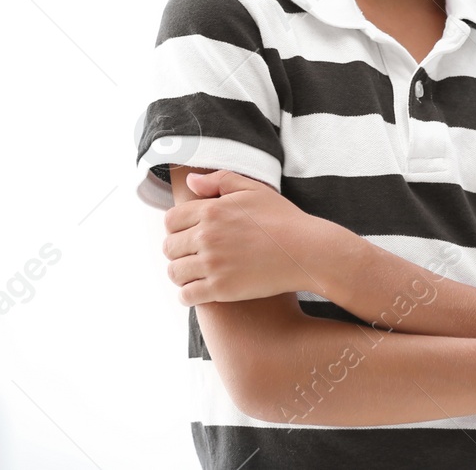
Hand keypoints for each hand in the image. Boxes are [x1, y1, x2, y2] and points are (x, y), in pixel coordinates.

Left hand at [163, 170, 331, 305]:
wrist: (306, 251)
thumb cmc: (282, 218)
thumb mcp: (252, 189)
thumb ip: (219, 181)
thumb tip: (191, 181)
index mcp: (211, 210)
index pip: (171, 220)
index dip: (177, 227)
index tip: (187, 234)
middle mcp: (207, 236)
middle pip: (169, 247)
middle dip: (177, 250)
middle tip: (191, 254)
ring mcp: (213, 264)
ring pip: (175, 272)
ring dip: (180, 273)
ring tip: (193, 273)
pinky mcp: (221, 289)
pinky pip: (187, 295)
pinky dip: (187, 295)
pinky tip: (197, 291)